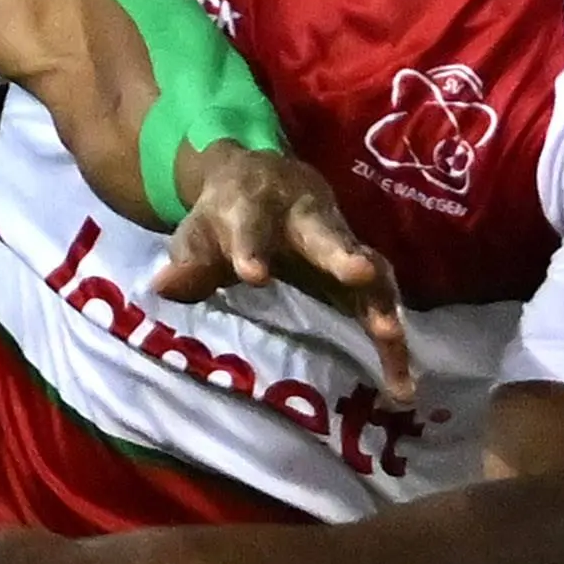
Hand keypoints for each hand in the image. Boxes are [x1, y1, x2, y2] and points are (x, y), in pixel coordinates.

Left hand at [157, 143, 417, 403]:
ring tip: (392, 340)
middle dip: (342, 256)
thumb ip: (187, 264)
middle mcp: (308, 220)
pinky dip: (394, 343)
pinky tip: (402, 385)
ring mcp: (342, 243)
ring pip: (368, 271)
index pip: (252, 229)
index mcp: (259, 210)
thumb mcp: (197, 235)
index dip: (252, 249)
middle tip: (358, 275)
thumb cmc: (226, 216)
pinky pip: (383, 304)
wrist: (265, 178)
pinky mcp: (362, 273)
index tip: (253, 273)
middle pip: (327, 236)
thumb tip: (161, 287)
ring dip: (381, 303)